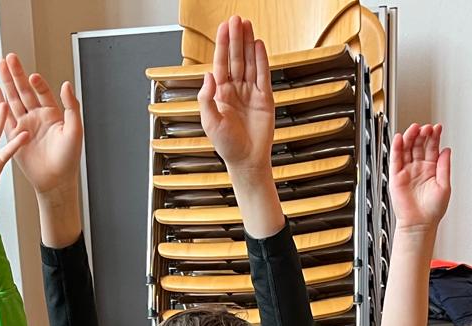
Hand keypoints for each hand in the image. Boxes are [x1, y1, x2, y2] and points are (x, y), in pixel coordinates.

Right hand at [0, 54, 82, 197]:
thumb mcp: (75, 130)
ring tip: (0, 66)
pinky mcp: (14, 136)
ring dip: (6, 84)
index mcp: (52, 114)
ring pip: (13, 100)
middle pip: (24, 90)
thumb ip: (71, 107)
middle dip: (16, 74)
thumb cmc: (68, 159)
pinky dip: (0, 104)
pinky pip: (5, 117)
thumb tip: (66, 85)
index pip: (42, 92)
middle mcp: (37, 117)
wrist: (55, 181)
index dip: (37, 83)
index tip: (32, 76)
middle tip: (9, 58)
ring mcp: (25, 125)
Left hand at [199, 16, 274, 174]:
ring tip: (248, 26)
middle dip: (236, 39)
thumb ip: (206, 99)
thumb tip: (208, 75)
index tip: (224, 27)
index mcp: (220, 94)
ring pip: (249, 63)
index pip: (221, 63)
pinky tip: (259, 45)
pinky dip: (262, 60)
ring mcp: (250, 92)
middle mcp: (235, 90)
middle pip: (236, 58)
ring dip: (248, 44)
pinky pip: (263, 75)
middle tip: (237, 19)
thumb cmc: (227, 145)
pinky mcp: (265, 98)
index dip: (222, 45)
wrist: (247, 160)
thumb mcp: (210, 123)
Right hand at [390, 123, 450, 231]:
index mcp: (431, 169)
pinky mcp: (396, 177)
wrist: (420, 224)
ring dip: (410, 137)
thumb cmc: (432, 210)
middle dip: (422, 135)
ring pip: (407, 149)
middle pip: (419, 146)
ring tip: (415, 129)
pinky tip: (400, 138)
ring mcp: (407, 172)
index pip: (432, 148)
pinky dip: (397, 148)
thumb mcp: (445, 185)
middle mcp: (419, 169)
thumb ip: (445, 166)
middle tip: (426, 127)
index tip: (437, 128)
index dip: (434, 137)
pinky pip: (395, 159)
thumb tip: (447, 150)